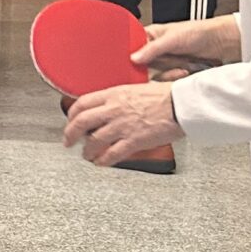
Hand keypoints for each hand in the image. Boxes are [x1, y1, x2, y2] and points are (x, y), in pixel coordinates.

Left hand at [64, 81, 182, 165]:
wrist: (182, 104)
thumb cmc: (166, 95)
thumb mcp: (136, 88)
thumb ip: (120, 97)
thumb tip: (110, 104)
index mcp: (114, 94)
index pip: (82, 103)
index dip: (71, 114)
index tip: (70, 120)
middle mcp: (114, 109)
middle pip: (81, 122)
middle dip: (70, 134)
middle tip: (68, 141)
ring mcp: (122, 126)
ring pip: (94, 140)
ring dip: (87, 150)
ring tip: (87, 155)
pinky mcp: (134, 140)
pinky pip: (112, 154)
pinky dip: (103, 160)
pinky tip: (101, 163)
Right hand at [133, 14, 240, 70]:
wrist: (222, 43)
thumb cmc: (199, 32)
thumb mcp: (172, 38)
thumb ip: (152, 49)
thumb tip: (134, 58)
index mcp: (149, 36)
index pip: (131, 49)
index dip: (130, 59)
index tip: (133, 66)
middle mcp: (154, 50)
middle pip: (140, 66)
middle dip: (149, 70)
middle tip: (157, 70)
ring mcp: (164, 62)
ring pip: (152, 75)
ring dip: (164, 75)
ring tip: (177, 68)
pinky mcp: (173, 73)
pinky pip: (165, 80)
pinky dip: (172, 78)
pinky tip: (181, 73)